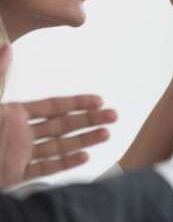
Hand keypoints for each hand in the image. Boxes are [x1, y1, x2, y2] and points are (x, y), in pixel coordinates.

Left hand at [0, 47, 116, 187]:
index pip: (53, 106)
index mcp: (13, 113)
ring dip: (83, 140)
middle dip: (88, 120)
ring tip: (106, 134)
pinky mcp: (14, 175)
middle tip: (114, 115)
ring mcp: (19, 155)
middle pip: (62, 125)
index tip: (99, 100)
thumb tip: (6, 47)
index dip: (76, 103)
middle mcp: (19, 133)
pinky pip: (44, 169)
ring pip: (58, 147)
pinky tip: (84, 158)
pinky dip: (65, 164)